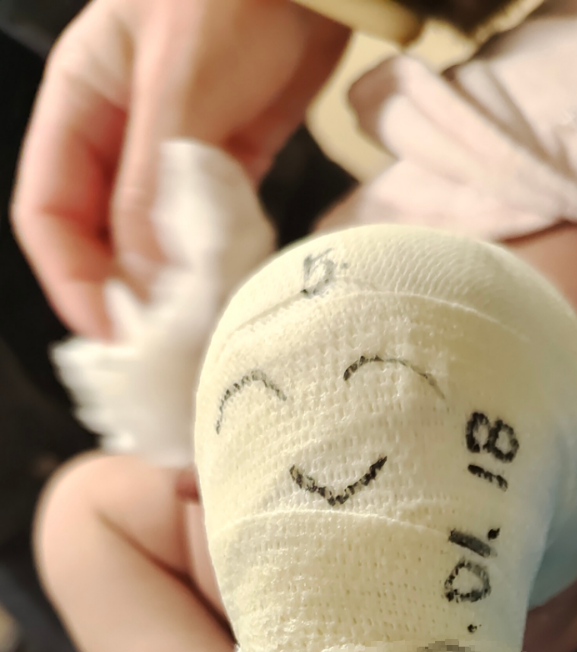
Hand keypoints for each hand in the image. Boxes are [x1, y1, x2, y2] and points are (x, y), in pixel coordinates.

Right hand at [11, 0, 348, 336]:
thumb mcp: (179, 83)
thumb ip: (152, 184)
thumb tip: (142, 283)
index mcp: (80, 101)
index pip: (48, 211)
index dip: (71, 278)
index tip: (113, 334)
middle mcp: (120, 133)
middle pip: (101, 238)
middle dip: (126, 296)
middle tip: (165, 351)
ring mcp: (176, 150)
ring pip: (158, 242)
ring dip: (177, 290)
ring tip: (203, 335)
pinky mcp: (234, 159)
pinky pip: (212, 230)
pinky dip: (222, 264)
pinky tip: (239, 292)